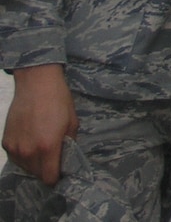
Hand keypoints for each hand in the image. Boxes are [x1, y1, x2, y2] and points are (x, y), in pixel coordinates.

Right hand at [3, 65, 75, 186]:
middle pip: (37, 174)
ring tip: (41, 144)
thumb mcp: (72, 123)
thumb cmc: (58, 101)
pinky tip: (31, 140)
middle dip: (46, 168)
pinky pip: (16, 157)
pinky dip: (23, 154)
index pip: (49, 177)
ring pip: (26, 167)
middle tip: (53, 154)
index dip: (57, 176)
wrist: (36, 84)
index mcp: (47, 147)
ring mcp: (15, 148)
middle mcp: (28, 151)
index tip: (61, 170)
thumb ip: (69, 145)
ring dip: (34, 162)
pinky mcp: (6, 142)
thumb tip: (66, 159)